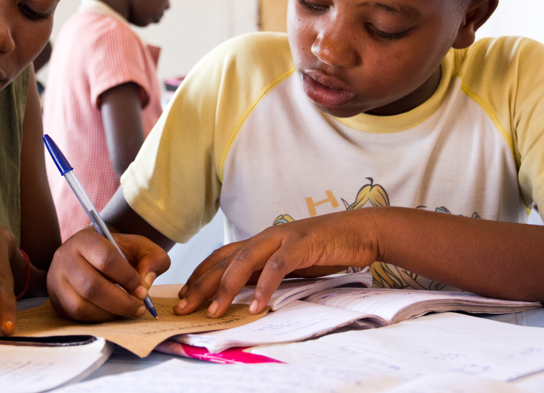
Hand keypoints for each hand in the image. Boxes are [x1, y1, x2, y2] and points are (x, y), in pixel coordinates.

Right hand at [47, 227, 169, 321]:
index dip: (127, 278)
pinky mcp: (55, 299)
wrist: (92, 255)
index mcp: (85, 239)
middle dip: (121, 302)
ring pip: (82, 305)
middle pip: (92, 286)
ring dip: (110, 313)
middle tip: (139, 308)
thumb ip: (153, 259)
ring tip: (128, 311)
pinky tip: (113, 313)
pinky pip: (76, 315)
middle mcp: (65, 257)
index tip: (142, 290)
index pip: (106, 259)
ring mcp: (56, 279)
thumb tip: (146, 282)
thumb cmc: (117, 252)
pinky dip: (98, 318)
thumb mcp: (140, 247)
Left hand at [176, 209, 378, 317]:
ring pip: (244, 262)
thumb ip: (267, 272)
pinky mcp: (301, 245)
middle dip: (202, 285)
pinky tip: (257, 305)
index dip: (201, 274)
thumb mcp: (289, 263)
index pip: (221, 256)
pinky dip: (265, 287)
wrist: (359, 231)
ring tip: (214, 311)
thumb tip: (246, 293)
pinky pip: (277, 267)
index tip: (185, 294)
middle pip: (225, 261)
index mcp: (260, 241)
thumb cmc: (324, 248)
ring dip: (227, 288)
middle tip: (185, 307)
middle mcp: (265, 237)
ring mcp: (281, 239)